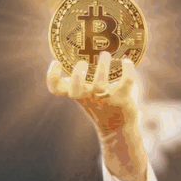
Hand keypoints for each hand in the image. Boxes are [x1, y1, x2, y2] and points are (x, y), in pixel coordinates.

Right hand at [47, 52, 147, 180]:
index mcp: (77, 95)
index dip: (52, 75)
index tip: (56, 62)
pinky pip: (126, 81)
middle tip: (83, 62)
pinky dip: (128, 69)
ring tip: (105, 54)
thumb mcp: (86, 95)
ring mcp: (105, 99)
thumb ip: (81, 81)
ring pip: (100, 84)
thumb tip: (82, 52)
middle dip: (77, 73)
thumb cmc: (99, 106)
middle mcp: (88, 98)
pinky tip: (127, 61)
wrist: (117, 128)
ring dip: (103, 66)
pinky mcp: (122, 98)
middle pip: (76, 88)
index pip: (56, 88)